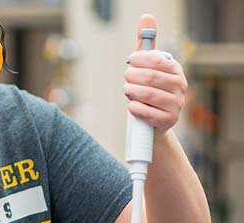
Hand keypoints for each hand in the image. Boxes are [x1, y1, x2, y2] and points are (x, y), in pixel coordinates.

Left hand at [124, 14, 186, 132]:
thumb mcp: (148, 67)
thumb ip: (146, 45)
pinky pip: (145, 112)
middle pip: (149, 77)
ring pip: (146, 94)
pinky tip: (132, 106)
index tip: (130, 62)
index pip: (156, 60)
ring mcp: (176, 104)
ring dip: (131, 92)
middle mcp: (180, 86)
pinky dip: (134, 108)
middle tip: (127, 79)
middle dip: (131, 77)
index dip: (138, 60)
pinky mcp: (168, 120)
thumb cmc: (148, 90)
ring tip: (128, 91)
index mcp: (175, 70)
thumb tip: (146, 17)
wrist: (153, 122)